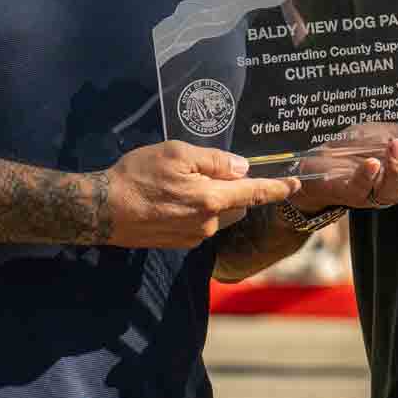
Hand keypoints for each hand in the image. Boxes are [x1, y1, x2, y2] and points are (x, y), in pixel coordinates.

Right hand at [106, 141, 298, 248]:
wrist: (101, 210)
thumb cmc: (137, 176)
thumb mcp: (176, 154)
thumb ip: (214, 160)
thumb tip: (242, 168)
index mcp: (211, 199)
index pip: (255, 193)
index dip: (278, 188)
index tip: (296, 184)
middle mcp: (208, 223)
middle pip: (237, 203)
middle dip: (231, 188)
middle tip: (201, 171)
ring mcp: (194, 237)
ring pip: (218, 214)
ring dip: (211, 200)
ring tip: (178, 184)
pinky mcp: (180, 243)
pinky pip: (200, 224)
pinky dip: (195, 211)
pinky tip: (169, 199)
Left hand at [295, 123, 397, 214]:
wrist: (319, 158)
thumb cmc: (357, 148)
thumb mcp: (394, 133)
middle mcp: (393, 190)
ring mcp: (371, 194)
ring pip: (392, 191)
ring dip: (397, 168)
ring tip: (395, 145)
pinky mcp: (348, 193)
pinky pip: (361, 190)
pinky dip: (368, 177)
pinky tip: (372, 163)